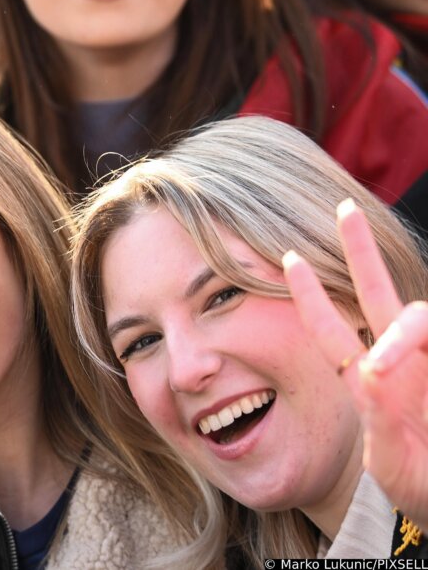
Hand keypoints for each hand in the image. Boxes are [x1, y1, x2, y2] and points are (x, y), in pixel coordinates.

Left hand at [283, 199, 427, 528]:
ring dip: (403, 336)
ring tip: (382, 373)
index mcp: (370, 385)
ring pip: (417, 317)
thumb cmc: (423, 491)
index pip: (333, 332)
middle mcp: (401, 367)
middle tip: (344, 210)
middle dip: (361, 253)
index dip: (311, 297)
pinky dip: (417, 339)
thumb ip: (380, 417)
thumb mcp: (392, 463)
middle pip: (379, 298)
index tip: (287, 258)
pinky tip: (399, 364)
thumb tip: (370, 367)